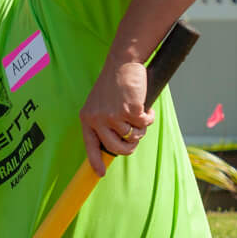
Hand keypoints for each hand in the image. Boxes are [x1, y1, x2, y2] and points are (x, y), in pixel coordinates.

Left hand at [81, 54, 150, 175]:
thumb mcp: (100, 104)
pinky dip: (149, 117)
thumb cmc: (114, 84)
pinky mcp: (130, 111)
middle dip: (129, 147)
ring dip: (141, 128)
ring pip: (133, 136)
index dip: (96, 161)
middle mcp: (98, 119)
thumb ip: (103, 122)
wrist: (122, 63)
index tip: (100, 174)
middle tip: (135, 139)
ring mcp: (114, 116)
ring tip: (140, 115)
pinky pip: (144, 124)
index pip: (90, 146)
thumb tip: (117, 143)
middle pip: (116, 148)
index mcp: (87, 118)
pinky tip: (145, 107)